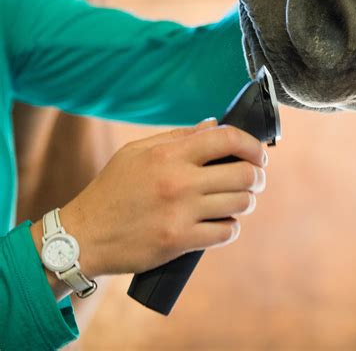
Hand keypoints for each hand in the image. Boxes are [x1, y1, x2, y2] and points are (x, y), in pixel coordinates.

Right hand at [36, 119, 266, 278]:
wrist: (85, 235)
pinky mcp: (179, 242)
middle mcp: (179, 181)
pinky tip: (222, 223)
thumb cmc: (112, 189)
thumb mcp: (138, 151)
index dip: (251, 143)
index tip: (259, 153)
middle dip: (257, 175)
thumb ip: (179, 137)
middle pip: (244, 173)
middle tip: (254, 179)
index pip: (226, 138)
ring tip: (236, 200)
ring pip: (240, 203)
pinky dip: (230, 227)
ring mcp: (181, 213)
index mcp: (169, 154)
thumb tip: (214, 124)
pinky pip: (226, 232)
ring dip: (245, 201)